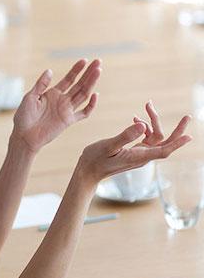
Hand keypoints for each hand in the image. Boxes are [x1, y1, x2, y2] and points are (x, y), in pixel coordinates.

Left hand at [12, 59, 100, 152]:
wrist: (24, 136)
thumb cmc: (24, 117)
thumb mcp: (30, 97)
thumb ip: (41, 85)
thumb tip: (49, 70)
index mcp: (52, 93)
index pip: (68, 79)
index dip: (76, 70)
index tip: (84, 60)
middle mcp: (62, 100)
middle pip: (79, 84)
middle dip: (88, 73)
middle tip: (98, 61)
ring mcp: (67, 110)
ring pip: (83, 94)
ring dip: (91, 83)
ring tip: (98, 71)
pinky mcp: (69, 121)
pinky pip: (84, 113)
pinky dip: (91, 105)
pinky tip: (95, 94)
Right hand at [77, 111, 191, 185]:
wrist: (89, 171)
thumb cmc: (96, 160)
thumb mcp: (108, 146)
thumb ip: (125, 136)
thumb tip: (142, 125)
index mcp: (138, 156)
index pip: (163, 150)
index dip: (177, 143)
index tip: (189, 136)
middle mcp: (142, 156)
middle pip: (165, 142)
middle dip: (176, 130)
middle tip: (187, 117)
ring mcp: (139, 154)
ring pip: (155, 137)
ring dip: (153, 122)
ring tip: (147, 106)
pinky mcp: (134, 152)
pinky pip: (147, 138)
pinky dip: (145, 127)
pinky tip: (135, 119)